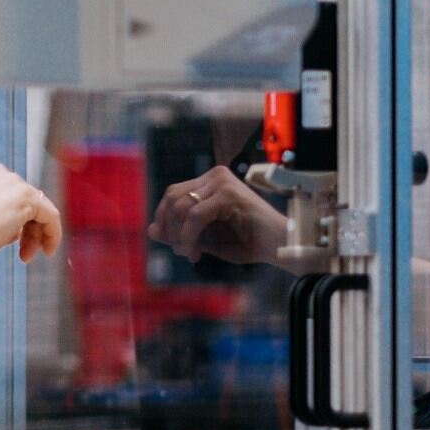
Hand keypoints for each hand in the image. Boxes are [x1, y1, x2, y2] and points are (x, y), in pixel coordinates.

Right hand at [0, 164, 63, 264]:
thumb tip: (18, 230)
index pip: (10, 198)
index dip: (16, 224)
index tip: (15, 243)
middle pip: (26, 203)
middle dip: (27, 231)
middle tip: (24, 254)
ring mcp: (14, 183)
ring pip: (38, 209)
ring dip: (35, 235)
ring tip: (26, 256)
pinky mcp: (28, 197)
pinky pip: (50, 215)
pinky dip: (52, 233)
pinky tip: (49, 248)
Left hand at [147, 166, 287, 266]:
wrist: (279, 246)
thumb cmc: (247, 242)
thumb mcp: (205, 239)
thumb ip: (179, 233)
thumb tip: (150, 230)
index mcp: (210, 182)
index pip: (172, 195)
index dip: (165, 220)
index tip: (176, 245)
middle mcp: (215, 176)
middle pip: (172, 198)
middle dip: (170, 228)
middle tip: (183, 251)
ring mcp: (222, 182)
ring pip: (181, 206)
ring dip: (180, 236)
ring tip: (191, 254)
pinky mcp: (229, 193)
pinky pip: (195, 216)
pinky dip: (189, 237)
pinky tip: (196, 253)